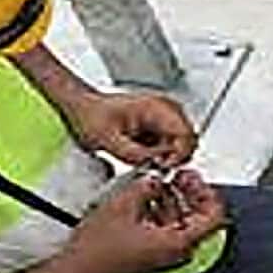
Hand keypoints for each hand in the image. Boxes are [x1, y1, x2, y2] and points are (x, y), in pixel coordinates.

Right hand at [61, 171, 225, 272]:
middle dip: (189, 193)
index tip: (192, 178)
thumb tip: (157, 178)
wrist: (80, 269)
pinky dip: (161, 211)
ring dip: (174, 200)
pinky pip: (167, 228)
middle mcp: (177, 252)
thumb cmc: (99, 249)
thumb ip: (148, 185)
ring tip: (158, 183)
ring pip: (182, 222)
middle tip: (177, 176)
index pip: (214, 216)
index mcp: (179, 242)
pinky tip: (146, 198)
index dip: (206, 191)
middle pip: (198, 218)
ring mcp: (165, 254)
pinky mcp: (153, 253)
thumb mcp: (125, 204)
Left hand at [65, 90, 196, 168]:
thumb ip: (135, 153)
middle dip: (172, 158)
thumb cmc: (91, 115)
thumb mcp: (108, 139)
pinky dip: (159, 155)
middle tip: (150, 164)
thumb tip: (157, 162)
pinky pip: (170, 147)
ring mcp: (166, 117)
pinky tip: (141, 153)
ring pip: (181, 147)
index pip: (186, 134)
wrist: (83, 109)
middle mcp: (166, 109)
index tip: (161, 166)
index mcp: (157, 106)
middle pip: (189, 141)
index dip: (177, 155)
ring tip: (141, 156)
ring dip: (164, 157)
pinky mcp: (162, 126)